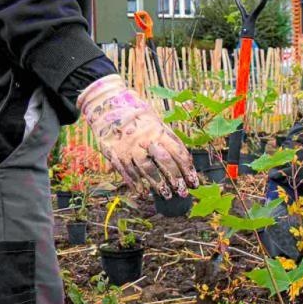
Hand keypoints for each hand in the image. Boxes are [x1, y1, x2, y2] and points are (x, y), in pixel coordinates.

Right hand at [77, 75, 197, 195]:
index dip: (187, 169)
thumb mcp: (156, 124)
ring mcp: (130, 146)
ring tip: (166, 195)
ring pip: (146, 168)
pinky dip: (135, 183)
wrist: (108, 108)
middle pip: (164, 160)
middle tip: (182, 192)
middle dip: (175, 178)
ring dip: (157, 184)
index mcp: (159, 131)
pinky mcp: (116, 153)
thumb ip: (168, 141)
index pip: (178, 151)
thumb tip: (185, 163)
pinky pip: (127, 171)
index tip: (194, 182)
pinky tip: (142, 193)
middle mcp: (146, 139)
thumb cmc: (138, 120)